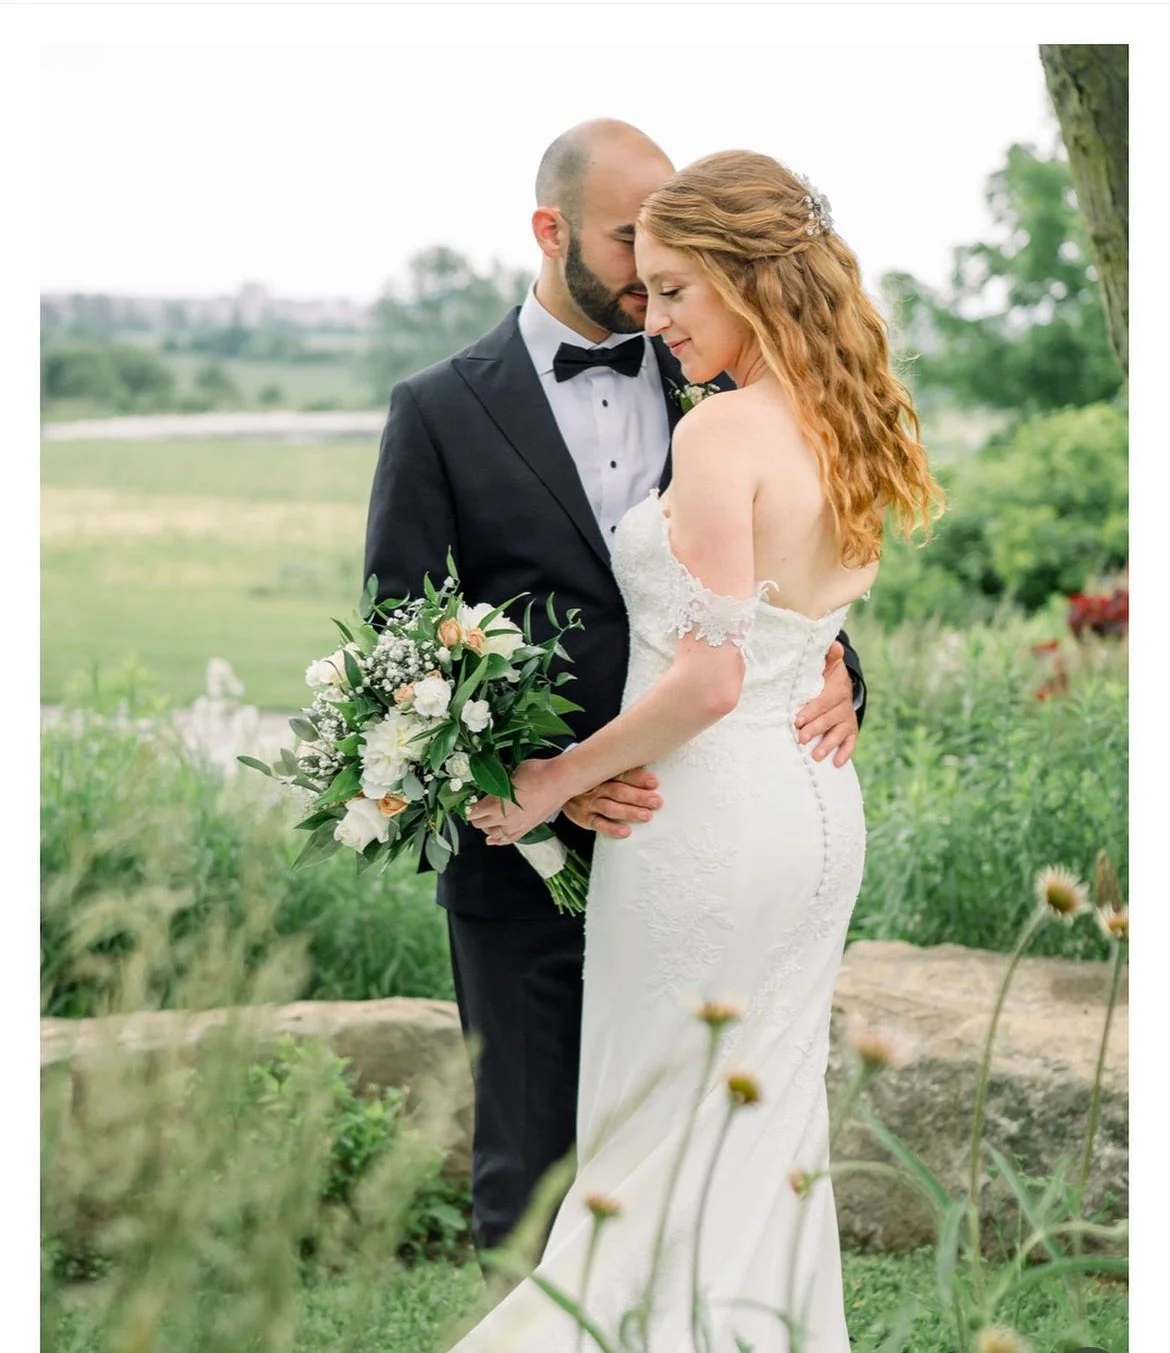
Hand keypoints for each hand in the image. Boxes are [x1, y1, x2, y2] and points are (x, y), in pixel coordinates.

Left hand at [466, 758, 566, 845]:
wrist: (560, 781)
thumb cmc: (536, 772)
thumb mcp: (511, 773)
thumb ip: (499, 784)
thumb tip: (494, 786)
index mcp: (495, 803)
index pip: (473, 812)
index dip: (469, 807)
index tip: (468, 802)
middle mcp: (503, 819)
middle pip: (480, 824)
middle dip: (476, 817)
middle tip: (476, 809)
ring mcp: (515, 826)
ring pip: (493, 834)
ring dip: (487, 828)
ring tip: (486, 820)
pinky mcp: (527, 829)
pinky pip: (508, 839)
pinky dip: (498, 841)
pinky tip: (493, 840)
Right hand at [562, 767, 662, 839]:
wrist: (561, 785)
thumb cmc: (592, 780)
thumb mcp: (603, 771)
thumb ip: (623, 771)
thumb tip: (651, 769)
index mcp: (603, 773)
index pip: (622, 774)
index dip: (638, 778)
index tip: (654, 783)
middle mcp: (596, 787)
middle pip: (618, 791)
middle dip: (638, 797)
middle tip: (656, 802)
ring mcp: (589, 803)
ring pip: (610, 808)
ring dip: (629, 812)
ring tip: (646, 816)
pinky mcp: (584, 818)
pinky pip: (598, 824)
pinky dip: (612, 829)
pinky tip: (625, 832)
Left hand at [794, 641, 858, 766]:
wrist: (839, 685)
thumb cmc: (823, 675)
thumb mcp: (825, 663)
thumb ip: (827, 656)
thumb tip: (834, 644)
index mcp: (836, 687)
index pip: (823, 700)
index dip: (812, 710)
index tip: (798, 720)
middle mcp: (844, 703)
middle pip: (829, 718)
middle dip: (815, 729)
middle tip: (801, 738)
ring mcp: (847, 717)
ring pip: (839, 732)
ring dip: (828, 744)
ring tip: (815, 755)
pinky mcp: (850, 729)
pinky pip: (850, 742)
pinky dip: (845, 752)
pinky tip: (836, 763)